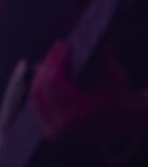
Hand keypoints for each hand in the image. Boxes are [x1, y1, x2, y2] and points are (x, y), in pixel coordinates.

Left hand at [31, 41, 147, 144]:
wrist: (128, 126)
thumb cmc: (121, 99)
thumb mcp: (114, 76)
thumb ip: (102, 56)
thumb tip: (96, 35)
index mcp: (77, 117)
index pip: (55, 84)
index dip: (57, 61)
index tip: (64, 45)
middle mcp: (62, 128)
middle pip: (42, 89)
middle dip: (50, 64)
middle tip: (59, 46)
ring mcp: (54, 131)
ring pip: (37, 95)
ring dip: (44, 72)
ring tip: (54, 54)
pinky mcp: (50, 130)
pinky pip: (39, 103)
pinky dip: (43, 85)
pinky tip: (46, 67)